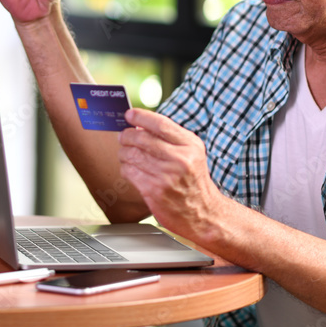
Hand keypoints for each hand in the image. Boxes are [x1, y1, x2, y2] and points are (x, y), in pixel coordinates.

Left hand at [117, 108, 220, 240]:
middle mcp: (180, 159)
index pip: (161, 124)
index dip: (141, 117)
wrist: (202, 212)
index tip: (130, 114)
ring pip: (132, 155)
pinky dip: (125, 168)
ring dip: (123, 152)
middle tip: (123, 136)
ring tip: (126, 153)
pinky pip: (129, 172)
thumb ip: (169, 137)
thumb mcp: (190, 153)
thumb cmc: (193, 180)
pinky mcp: (154, 191)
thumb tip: (141, 125)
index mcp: (190, 145)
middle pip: (141, 138)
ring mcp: (166, 176)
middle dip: (127, 135)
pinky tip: (130, 168)